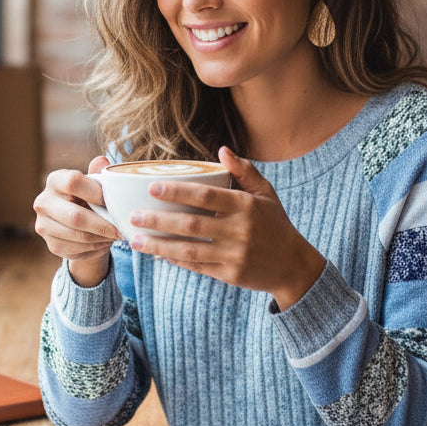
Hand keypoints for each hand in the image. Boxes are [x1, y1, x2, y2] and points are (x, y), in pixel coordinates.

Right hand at [33, 156, 121, 286]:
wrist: (77, 222)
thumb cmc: (89, 196)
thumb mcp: (95, 183)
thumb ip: (99, 174)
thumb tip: (102, 161)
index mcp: (55, 180)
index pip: (73, 182)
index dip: (96, 193)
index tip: (112, 202)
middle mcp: (43, 202)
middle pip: (75, 217)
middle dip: (104, 225)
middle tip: (122, 229)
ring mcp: (43, 225)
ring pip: (79, 236)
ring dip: (102, 238)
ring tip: (116, 235)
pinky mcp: (51, 245)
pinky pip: (78, 250)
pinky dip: (96, 248)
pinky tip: (105, 242)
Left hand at [127, 146, 325, 309]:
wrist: (293, 266)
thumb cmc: (276, 225)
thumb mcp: (266, 194)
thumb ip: (244, 171)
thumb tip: (221, 150)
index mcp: (245, 206)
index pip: (205, 196)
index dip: (177, 192)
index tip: (152, 188)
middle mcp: (239, 230)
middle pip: (191, 224)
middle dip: (159, 220)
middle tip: (133, 215)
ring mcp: (234, 255)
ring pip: (189, 250)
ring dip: (159, 245)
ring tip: (135, 239)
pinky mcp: (229, 275)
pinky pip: (196, 266)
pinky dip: (175, 260)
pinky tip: (157, 254)